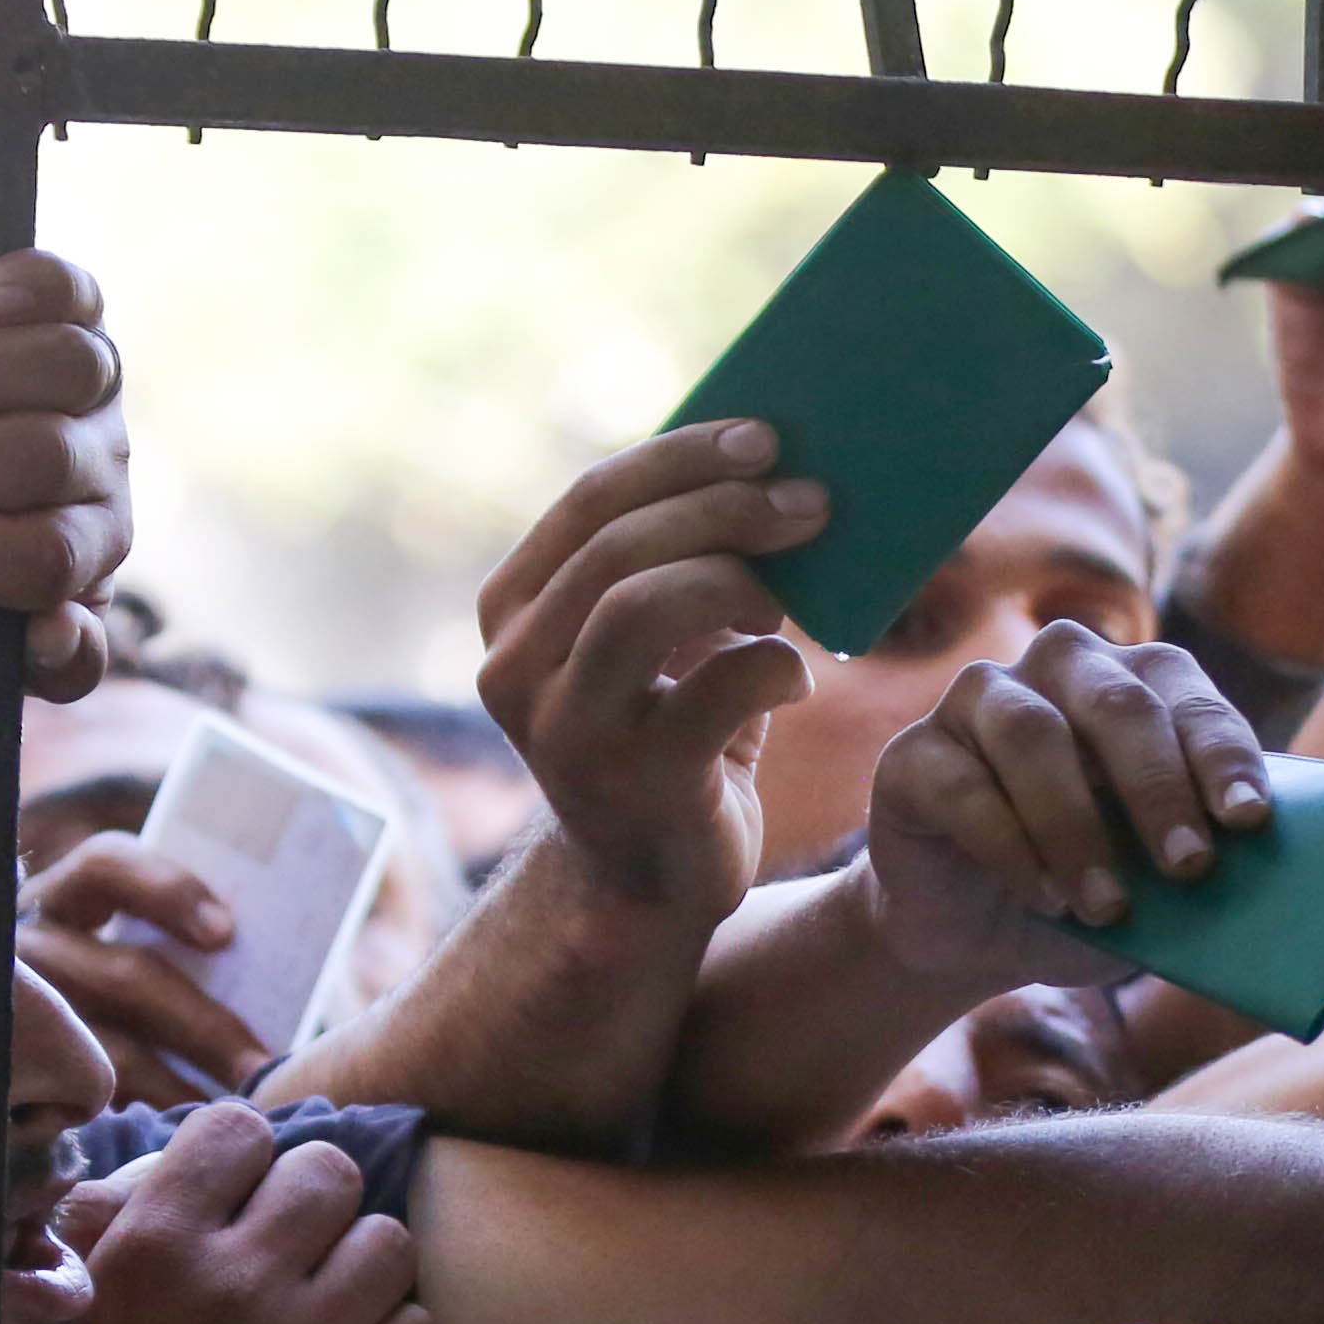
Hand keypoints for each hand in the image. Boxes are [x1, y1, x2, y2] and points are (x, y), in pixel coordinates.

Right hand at [0, 250, 136, 698]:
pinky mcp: (76, 321)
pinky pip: (73, 292)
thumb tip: (54, 636)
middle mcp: (104, 469)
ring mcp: (95, 392)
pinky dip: (35, 286)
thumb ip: (43, 660)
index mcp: (90, 549)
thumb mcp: (8, 637)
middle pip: (53, 456)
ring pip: (74, 368)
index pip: (51, 557)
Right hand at [27, 833, 271, 1108]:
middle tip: (261, 1065)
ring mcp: (23, 1017)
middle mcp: (33, 949)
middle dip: (202, 1026)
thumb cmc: (146, 982)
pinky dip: (147, 1117)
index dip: (164, 891)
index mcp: (72, 896)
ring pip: (106, 1052)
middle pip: (121, 976)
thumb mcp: (153, 944)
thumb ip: (196, 941)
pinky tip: (187, 1135)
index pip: (106, 867)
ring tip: (238, 1110)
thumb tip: (284, 954)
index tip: (225, 934)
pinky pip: (84, 1106)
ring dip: (180, 1085)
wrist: (57, 1051)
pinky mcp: (25, 1081)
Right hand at [37, 1106, 433, 1323]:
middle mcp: (235, 1287)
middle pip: (329, 1171)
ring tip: (317, 1284)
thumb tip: (152, 1167)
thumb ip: (102, 1215)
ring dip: (357, 1256)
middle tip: (276, 1234)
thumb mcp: (61, 1294)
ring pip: (387, 1241)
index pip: (238, 1127)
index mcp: (155, 1245)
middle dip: (304, 1194)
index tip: (221, 1189)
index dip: (234, 1152)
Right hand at [471, 424, 830, 911]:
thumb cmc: (669, 737)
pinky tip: (796, 678)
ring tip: (796, 590)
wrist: (648, 885)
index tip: (765, 437)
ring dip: (738, 577)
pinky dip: (773, 667)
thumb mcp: (657, 644)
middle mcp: (517, 669)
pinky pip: (713, 690)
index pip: (589, 503)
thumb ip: (678, 565)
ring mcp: (566, 730)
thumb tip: (771, 470)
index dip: (680, 459)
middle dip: (724, 509)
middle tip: (811, 502)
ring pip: (641, 606)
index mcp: (513, 613)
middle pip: (617, 546)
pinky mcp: (632, 782)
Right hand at [861, 622, 1269, 996]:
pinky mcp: (912, 756)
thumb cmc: (1085, 894)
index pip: (1184, 693)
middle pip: (1115, 702)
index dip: (1220, 753)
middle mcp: (1058, 669)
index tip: (1248, 819)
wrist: (973, 935)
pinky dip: (1011, 848)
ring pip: (1033, 736)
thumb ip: (1198, 868)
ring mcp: (978, 703)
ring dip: (1077, 827)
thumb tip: (1261, 887)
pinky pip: (964, 788)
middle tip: (1189, 868)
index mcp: (1133, 681)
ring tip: (1107, 907)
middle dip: (1158, 787)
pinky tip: (1044, 898)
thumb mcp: (1154, 889)